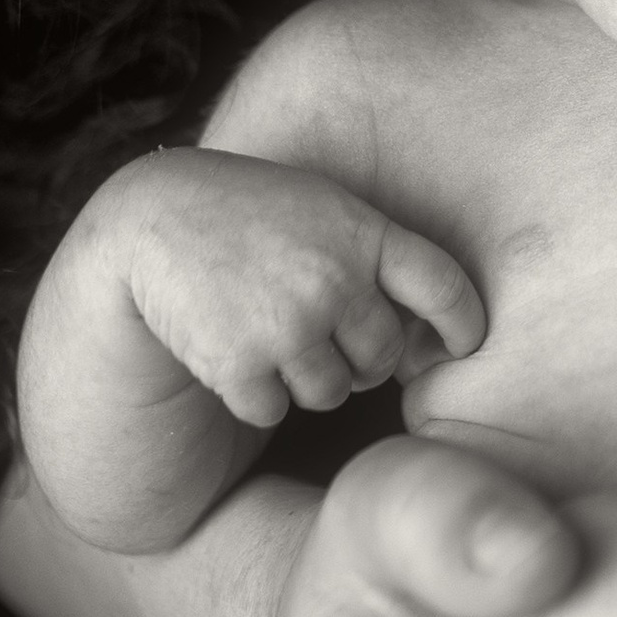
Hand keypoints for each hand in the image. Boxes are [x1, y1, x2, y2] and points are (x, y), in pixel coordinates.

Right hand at [90, 144, 487, 424]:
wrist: (154, 215)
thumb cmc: (251, 212)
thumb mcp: (323, 207)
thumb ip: (372, 255)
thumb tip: (421, 332)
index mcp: (365, 233)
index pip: (443, 288)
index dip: (462, 325)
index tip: (461, 346)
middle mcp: (336, 280)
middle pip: (382, 356)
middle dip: (359, 360)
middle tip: (320, 334)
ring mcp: (289, 324)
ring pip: (330, 393)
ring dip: (304, 379)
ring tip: (269, 331)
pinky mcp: (240, 364)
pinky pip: (273, 409)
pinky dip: (255, 394)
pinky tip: (231, 347)